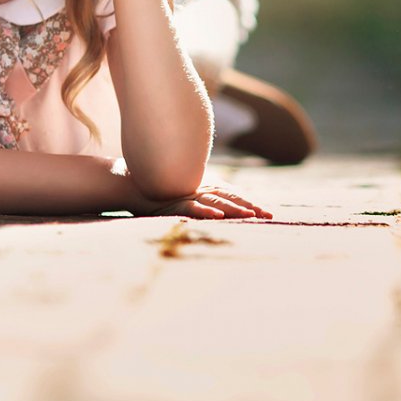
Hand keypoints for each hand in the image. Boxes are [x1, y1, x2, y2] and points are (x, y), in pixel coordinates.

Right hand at [144, 182, 272, 219]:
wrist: (131, 183)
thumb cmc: (159, 191)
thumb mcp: (184, 195)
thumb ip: (200, 200)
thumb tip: (216, 209)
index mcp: (204, 188)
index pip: (232, 196)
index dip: (250, 204)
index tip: (268, 214)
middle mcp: (200, 190)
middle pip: (230, 198)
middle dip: (250, 207)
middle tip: (268, 216)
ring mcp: (188, 195)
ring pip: (216, 202)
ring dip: (233, 209)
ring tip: (250, 215)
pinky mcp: (175, 202)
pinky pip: (193, 207)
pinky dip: (206, 211)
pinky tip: (217, 216)